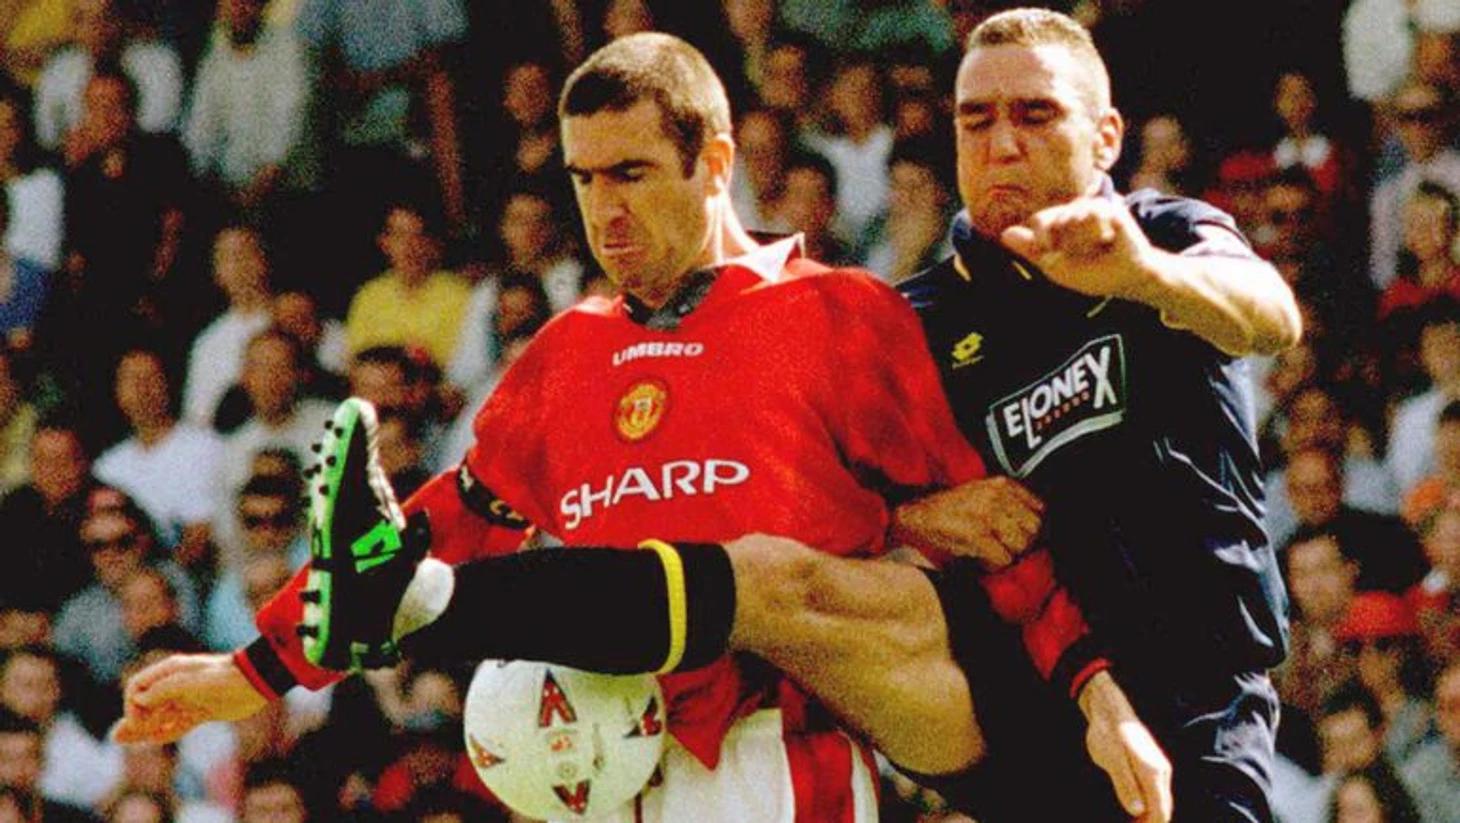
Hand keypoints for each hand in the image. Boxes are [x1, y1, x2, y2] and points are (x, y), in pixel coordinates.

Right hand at [113, 653, 268, 743]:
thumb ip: (163, 690)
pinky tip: (153, 740)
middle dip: (132, 720)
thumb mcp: (191, 682)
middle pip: (146, 704)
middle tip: (118, 738)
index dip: (132, 705)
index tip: (137, 721)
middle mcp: (176, 685)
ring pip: (159, 716)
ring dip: (143, 728)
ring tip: (123, 740)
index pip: (139, 687)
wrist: (256, 682)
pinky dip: (164, 731)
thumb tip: (138, 700)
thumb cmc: (224, 677)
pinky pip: (176, 723)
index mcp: (171, 672)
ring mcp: (188, 698)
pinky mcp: (201, 711)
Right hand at [892, 477, 1044, 570]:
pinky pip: (1003, 558)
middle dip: (1022, 543)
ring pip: (1021, 545)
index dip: (1031, 528)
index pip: (1040, 510)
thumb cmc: (950, 509)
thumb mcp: (983, 493)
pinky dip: (994, 564)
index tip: (1019, 536)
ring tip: (991, 553)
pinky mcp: (976, 533)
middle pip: (1034, 530)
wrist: (915, 515)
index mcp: (1002, 484)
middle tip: (1004, 548)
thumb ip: (1009, 503)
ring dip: (1008, 555)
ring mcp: (986, 513)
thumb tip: (1037, 529)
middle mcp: (997, 496)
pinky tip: (981, 560)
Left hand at [999, 197, 1157, 300]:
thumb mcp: (1055, 266)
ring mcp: (1090, 207)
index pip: (1038, 221)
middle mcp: (1072, 212)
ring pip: (1069, 217)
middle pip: (1050, 218)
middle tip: (1083, 253)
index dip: (1042, 239)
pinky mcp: (1109, 207)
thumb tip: (1004, 234)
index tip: (1055, 256)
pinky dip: (1096, 232)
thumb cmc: (1091, 274)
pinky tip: (1107, 239)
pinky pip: (1091, 213)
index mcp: (1057, 225)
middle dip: (1063, 244)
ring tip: (1097, 247)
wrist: (1127, 278)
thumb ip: (1031, 250)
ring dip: (1081, 241)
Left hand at [1077, 670, 1172, 821]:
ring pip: (1161, 801)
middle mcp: (1161, 772)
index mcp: (1153, 773)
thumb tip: (1137, 811)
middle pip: (1163, 809)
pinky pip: (1156, 792)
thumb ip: (1125, 785)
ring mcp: (1159, 767)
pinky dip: (1149, 806)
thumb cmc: (1108, 733)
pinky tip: (1135, 813)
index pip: (1160, 811)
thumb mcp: (1112, 760)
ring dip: (1150, 817)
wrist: (1110, 708)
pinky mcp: (1152, 764)